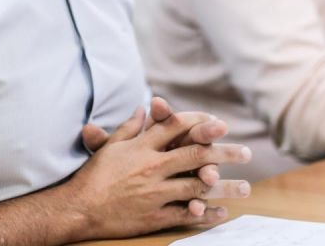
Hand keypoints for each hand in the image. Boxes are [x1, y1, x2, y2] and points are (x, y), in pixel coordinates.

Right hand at [65, 105, 251, 239]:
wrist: (78, 208)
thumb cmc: (93, 176)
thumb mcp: (111, 147)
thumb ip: (130, 127)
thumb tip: (145, 109)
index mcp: (142, 146)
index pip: (177, 127)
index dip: (200, 123)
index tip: (219, 124)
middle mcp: (152, 166)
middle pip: (195, 154)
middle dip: (224, 152)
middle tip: (246, 152)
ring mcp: (154, 192)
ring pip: (197, 185)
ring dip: (224, 186)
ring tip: (245, 186)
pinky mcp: (153, 215)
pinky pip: (185, 213)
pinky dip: (205, 213)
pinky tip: (221, 212)